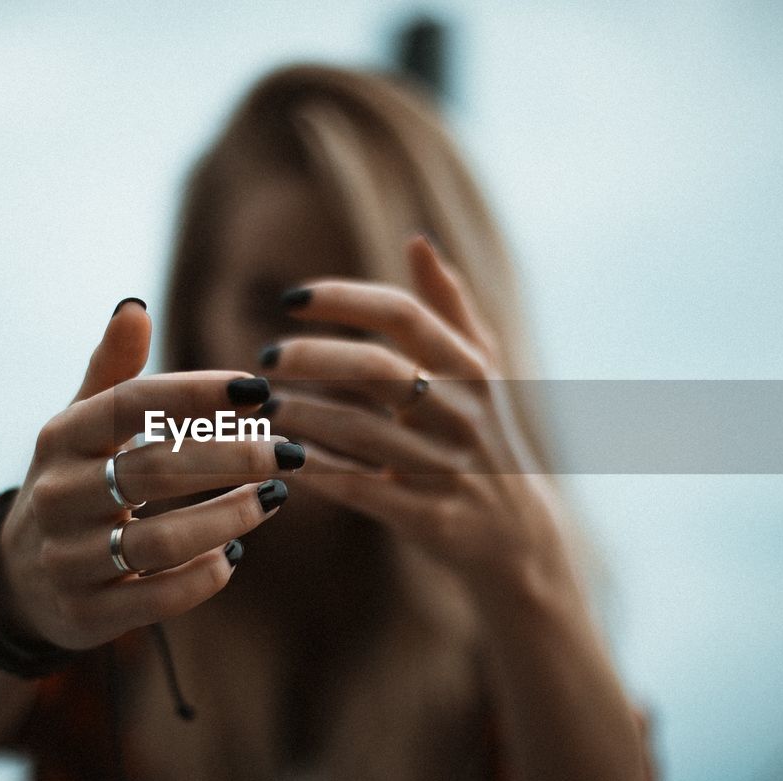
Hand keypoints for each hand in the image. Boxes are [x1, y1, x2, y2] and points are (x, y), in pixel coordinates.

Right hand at [0, 300, 301, 649]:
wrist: (18, 581)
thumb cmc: (73, 484)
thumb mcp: (80, 428)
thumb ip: (112, 372)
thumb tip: (134, 307)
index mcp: (60, 439)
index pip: (129, 404)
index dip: (195, 395)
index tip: (259, 390)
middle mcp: (58, 496)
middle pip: (154, 470)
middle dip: (231, 458)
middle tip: (289, 450)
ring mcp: (68, 559)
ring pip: (160, 540)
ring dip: (228, 518)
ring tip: (275, 497)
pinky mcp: (86, 614)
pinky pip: (157, 598)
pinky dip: (203, 576)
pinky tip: (233, 553)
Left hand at [261, 237, 569, 585]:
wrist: (520, 538)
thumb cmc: (485, 439)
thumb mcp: (481, 371)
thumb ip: (449, 306)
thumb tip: (417, 240)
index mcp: (472, 369)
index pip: (404, 315)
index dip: (343, 300)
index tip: (290, 298)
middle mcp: (464, 414)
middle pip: (379, 369)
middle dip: (314, 357)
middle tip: (267, 357)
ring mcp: (450, 468)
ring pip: (362, 433)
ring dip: (303, 417)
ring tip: (262, 407)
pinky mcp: (432, 519)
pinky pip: (361, 490)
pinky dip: (317, 472)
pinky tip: (280, 459)